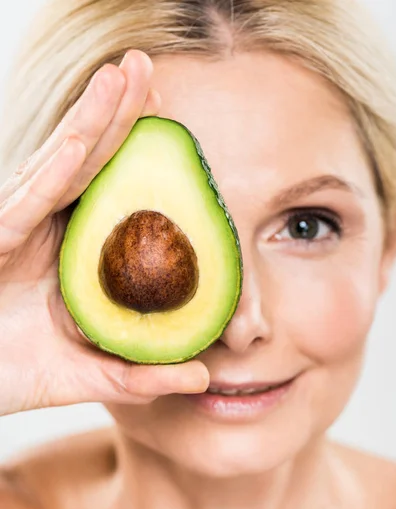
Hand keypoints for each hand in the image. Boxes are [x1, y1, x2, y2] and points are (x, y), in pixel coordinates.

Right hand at [0, 50, 209, 416]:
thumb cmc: (16, 372)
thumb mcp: (90, 376)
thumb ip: (141, 375)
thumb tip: (202, 379)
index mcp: (77, 250)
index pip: (114, 191)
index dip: (141, 155)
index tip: (172, 123)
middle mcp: (49, 230)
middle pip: (90, 162)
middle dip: (118, 113)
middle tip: (147, 69)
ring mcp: (19, 230)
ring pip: (59, 167)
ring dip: (90, 121)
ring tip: (123, 77)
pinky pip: (25, 203)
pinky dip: (51, 172)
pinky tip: (77, 143)